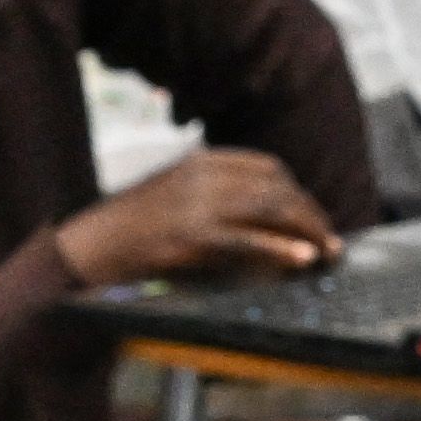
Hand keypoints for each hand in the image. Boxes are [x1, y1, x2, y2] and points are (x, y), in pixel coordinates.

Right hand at [58, 149, 339, 287]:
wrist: (90, 246)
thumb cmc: (133, 228)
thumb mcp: (176, 197)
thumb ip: (216, 197)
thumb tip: (265, 218)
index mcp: (201, 161)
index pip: (267, 167)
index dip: (297, 191)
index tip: (313, 213)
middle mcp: (203, 176)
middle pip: (276, 187)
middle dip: (309, 213)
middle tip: (330, 238)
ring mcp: (196, 204)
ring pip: (269, 209)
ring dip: (306, 230)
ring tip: (326, 251)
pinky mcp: (191, 237)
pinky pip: (247, 240)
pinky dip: (280, 249)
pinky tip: (302, 258)